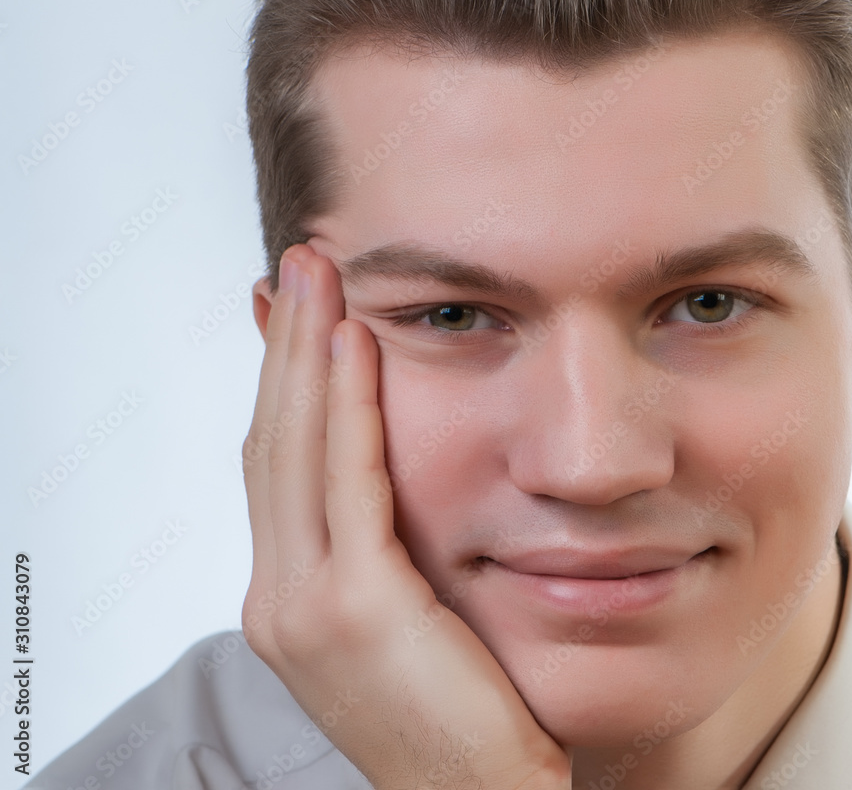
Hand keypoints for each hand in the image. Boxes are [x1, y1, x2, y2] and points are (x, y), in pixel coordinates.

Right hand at [241, 242, 570, 789]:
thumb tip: (380, 469)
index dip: (282, 374)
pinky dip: (347, 404)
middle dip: (285, 342)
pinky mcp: (352, 611)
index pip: (277, 459)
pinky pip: (349, 481)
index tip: (295, 303)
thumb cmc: (460, 710)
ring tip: (317, 274)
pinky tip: (356, 343)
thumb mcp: (406, 609)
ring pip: (294, 446)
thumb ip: (380, 537)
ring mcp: (303, 606)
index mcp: (289, 594)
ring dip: (305, 351)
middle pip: (272, 438)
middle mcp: (278, 596)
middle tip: (302, 260)